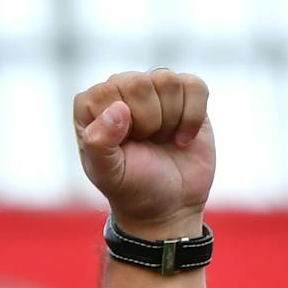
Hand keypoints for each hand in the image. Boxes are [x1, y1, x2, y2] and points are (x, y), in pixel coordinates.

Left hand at [73, 68, 213, 237]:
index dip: (123, 124)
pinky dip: (193, 117)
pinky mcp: (186, 93)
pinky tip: (183, 138)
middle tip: (145, 144)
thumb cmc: (132, 188)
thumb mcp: (108, 174)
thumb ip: (99, 144)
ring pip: (167, 81)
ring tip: (161, 140)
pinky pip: (195, 87)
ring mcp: (154, 88)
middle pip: (140, 84)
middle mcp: (120, 89)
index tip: (125, 146)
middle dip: (148, 122)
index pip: (107, 92)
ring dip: (170, 120)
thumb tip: (118, 108)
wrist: (169, 205)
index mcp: (92, 106)